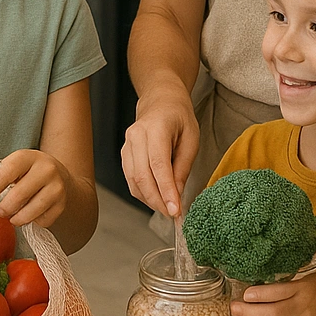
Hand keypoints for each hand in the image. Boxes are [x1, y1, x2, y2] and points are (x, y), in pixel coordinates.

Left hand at [0, 149, 71, 227]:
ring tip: (12, 217)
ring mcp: (57, 187)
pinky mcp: (62, 204)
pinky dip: (33, 222)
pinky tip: (31, 214)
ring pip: (31, 211)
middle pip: (20, 194)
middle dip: (5, 207)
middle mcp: (46, 169)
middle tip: (0, 211)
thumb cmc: (28, 172)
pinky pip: (42, 220)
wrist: (60, 176)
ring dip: (17, 218)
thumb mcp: (15, 165)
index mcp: (30, 157)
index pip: (11, 169)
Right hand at [120, 90, 198, 215]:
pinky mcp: (124, 154)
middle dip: (158, 201)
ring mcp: (127, 145)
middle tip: (174, 214)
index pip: (158, 165)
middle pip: (143, 177)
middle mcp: (136, 136)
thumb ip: (183, 166)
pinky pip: (131, 179)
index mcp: (156, 128)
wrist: (160, 101)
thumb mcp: (191, 138)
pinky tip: (157, 198)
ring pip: (134, 181)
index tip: (176, 211)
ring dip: (150, 200)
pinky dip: (143, 193)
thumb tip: (177, 194)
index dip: (166, 191)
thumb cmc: (178, 117)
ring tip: (168, 208)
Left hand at [231, 271, 315, 315]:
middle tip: (234, 307)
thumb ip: (292, 267)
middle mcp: (304, 310)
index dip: (261, 294)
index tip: (246, 293)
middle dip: (249, 313)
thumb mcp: (311, 275)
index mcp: (305, 289)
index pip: (281, 293)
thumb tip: (263, 252)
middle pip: (274, 315)